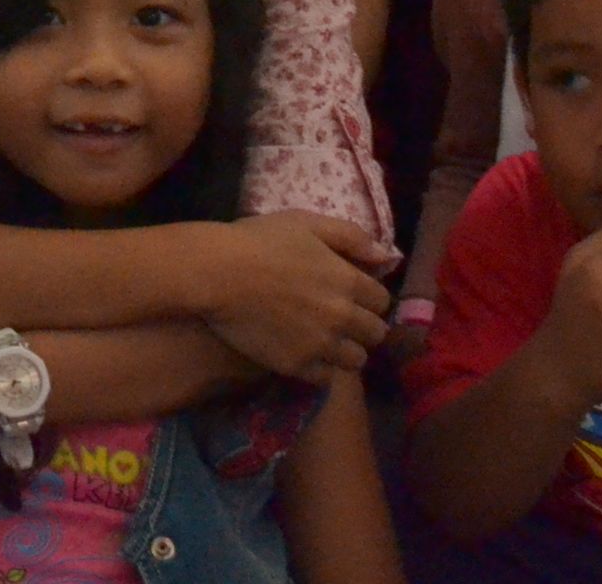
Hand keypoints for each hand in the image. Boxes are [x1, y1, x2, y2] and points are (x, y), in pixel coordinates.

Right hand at [199, 214, 395, 378]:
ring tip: (328, 341)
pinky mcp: (296, 365)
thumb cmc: (258, 241)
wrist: (215, 273)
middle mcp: (342, 316)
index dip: (369, 297)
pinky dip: (322, 368)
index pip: (382, 300)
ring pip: (356, 360)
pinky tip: (308, 354)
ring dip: (347, 351)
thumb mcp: (306, 224)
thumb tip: (385, 255)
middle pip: (376, 333)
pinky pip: (326, 378)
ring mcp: (320, 344)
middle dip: (364, 327)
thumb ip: (350, 236)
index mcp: (348, 280)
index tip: (354, 296)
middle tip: (343, 321)